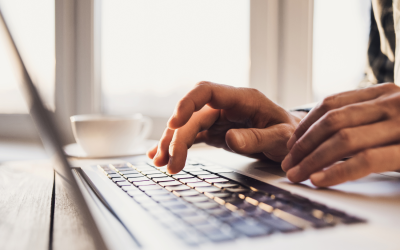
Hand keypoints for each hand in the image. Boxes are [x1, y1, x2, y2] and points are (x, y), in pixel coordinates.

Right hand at [147, 81, 302, 173]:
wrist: (291, 139)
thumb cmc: (289, 133)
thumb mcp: (281, 137)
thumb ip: (257, 137)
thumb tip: (230, 140)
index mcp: (242, 99)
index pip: (207, 91)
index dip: (187, 103)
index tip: (175, 122)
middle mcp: (226, 105)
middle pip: (192, 115)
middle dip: (177, 137)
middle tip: (170, 162)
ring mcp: (218, 118)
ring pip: (188, 125)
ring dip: (172, 143)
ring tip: (161, 163)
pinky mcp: (215, 131)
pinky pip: (192, 135)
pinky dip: (177, 145)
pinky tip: (163, 156)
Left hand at [281, 83, 399, 186]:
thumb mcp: (392, 118)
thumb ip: (364, 119)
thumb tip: (321, 137)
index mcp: (383, 93)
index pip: (331, 104)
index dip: (305, 124)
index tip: (290, 144)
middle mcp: (392, 103)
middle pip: (332, 121)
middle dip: (303, 144)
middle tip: (288, 163)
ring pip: (343, 139)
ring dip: (312, 160)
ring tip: (296, 174)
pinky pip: (365, 160)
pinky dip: (337, 172)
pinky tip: (319, 180)